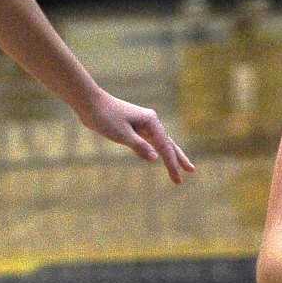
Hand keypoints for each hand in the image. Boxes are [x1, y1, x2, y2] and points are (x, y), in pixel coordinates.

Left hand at [79, 92, 195, 182]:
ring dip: (169, 155)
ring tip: (181, 167)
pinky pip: (149, 141)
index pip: (164, 147)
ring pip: (160, 142)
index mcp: (151, 121)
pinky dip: (155, 150)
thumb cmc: (105, 117)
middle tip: (191, 171)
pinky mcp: (134, 126)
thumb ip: (140, 146)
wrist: (90, 103)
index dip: (172, 164)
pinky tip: (157, 157)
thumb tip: (156, 158)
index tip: (177, 179)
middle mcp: (150, 121)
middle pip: (168, 143)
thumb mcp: (122, 134)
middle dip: (179, 158)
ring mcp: (143, 123)